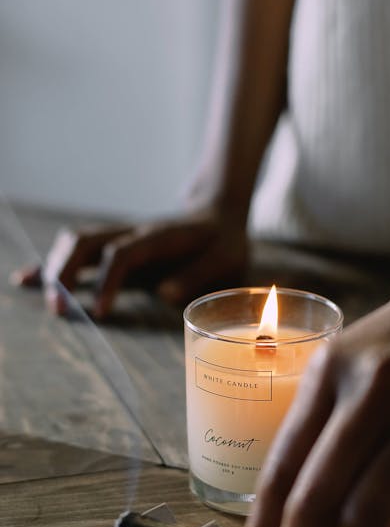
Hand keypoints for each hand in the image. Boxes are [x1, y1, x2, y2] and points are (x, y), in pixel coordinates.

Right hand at [12, 207, 247, 316]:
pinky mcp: (115, 247)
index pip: (122, 254)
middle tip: (61, 311)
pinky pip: (78, 252)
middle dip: (67, 274)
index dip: (107, 282)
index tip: (100, 313)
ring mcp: (120, 237)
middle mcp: (132, 233)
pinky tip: (26, 280)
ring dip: (56, 270)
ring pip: (76, 244)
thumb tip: (164, 295)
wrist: (218, 213)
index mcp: (159, 237)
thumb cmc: (224, 241)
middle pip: (86, 243)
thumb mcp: (227, 258)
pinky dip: (52, 266)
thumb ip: (198, 274)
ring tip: (50, 305)